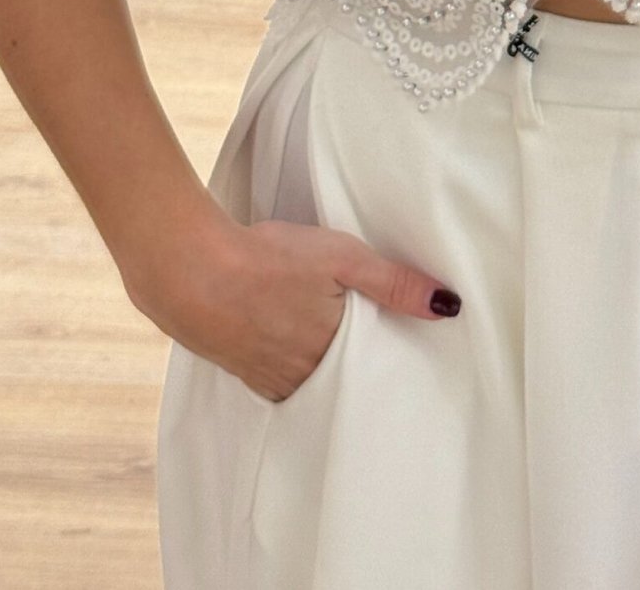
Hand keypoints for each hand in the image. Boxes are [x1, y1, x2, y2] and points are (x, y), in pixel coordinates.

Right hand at [132, 208, 461, 402]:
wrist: (191, 271)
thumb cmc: (268, 260)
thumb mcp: (341, 258)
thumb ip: (394, 283)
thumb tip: (448, 306)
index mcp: (332, 355)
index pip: (377, 370)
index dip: (392, 360)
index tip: (410, 353)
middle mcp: (303, 378)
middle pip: (345, 380)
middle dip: (361, 367)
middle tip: (376, 345)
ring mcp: (270, 379)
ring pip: (312, 380)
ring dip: (324, 365)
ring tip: (337, 342)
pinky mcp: (243, 370)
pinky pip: (281, 378)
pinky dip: (293, 364)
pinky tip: (292, 341)